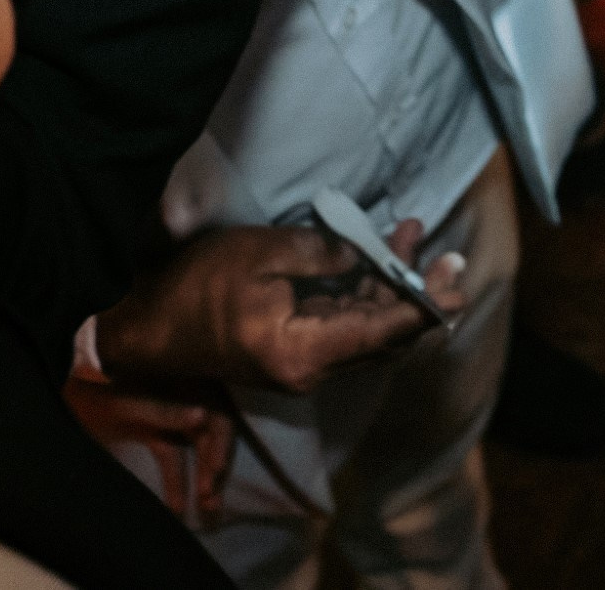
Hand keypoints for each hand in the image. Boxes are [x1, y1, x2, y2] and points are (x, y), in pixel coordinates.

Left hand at [63, 375, 236, 528]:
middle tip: (210, 500)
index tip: (217, 471)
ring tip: (207, 508)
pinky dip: (177, 480)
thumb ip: (165, 411)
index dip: (222, 440)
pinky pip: (174, 455)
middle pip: (211, 431)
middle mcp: (182, 394)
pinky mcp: (154, 432)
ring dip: (203, 477)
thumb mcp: (128, 404)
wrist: (61, 400)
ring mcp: (168, 414)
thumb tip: (203, 416)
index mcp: (182, 379)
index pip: (217, 410)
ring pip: (196, 447)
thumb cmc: (93, 397)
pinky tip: (177, 506)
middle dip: (214, 465)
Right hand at [94, 220, 465, 395]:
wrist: (147, 324)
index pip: (384, 332)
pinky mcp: (296, 351)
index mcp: (305, 353)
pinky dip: (366, 293)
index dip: (425, 306)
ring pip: (369, 330)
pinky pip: (346, 326)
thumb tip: (369, 252)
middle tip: (446, 253)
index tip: (457, 282)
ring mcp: (305, 365)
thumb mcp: (263, 255)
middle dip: (417, 291)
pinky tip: (374, 254)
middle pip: (385, 336)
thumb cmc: (197, 287)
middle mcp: (312, 370)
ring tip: (410, 234)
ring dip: (392, 285)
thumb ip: (324, 255)